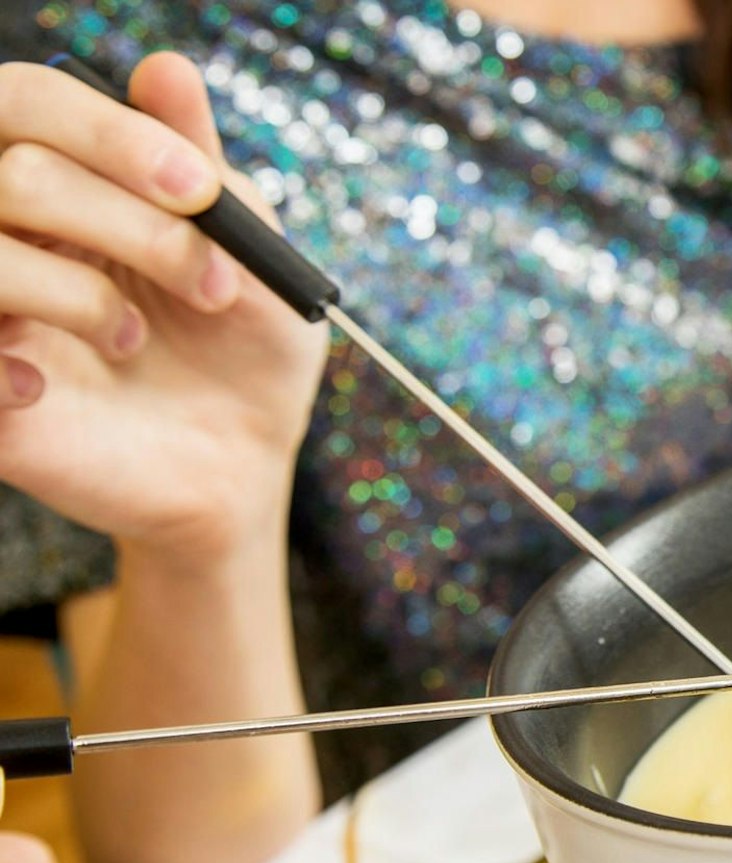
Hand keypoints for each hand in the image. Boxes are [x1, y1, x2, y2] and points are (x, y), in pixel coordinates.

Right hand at [0, 53, 328, 560]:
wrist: (242, 467)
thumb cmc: (245, 348)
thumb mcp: (251, 252)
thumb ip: (203, 165)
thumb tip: (164, 70)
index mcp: (67, 186)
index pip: (29, 105)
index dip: (110, 134)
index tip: (199, 190)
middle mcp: (10, 233)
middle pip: (16, 171)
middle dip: (136, 225)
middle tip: (213, 285)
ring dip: (83, 294)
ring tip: (135, 338)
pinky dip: (14, 363)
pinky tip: (51, 388)